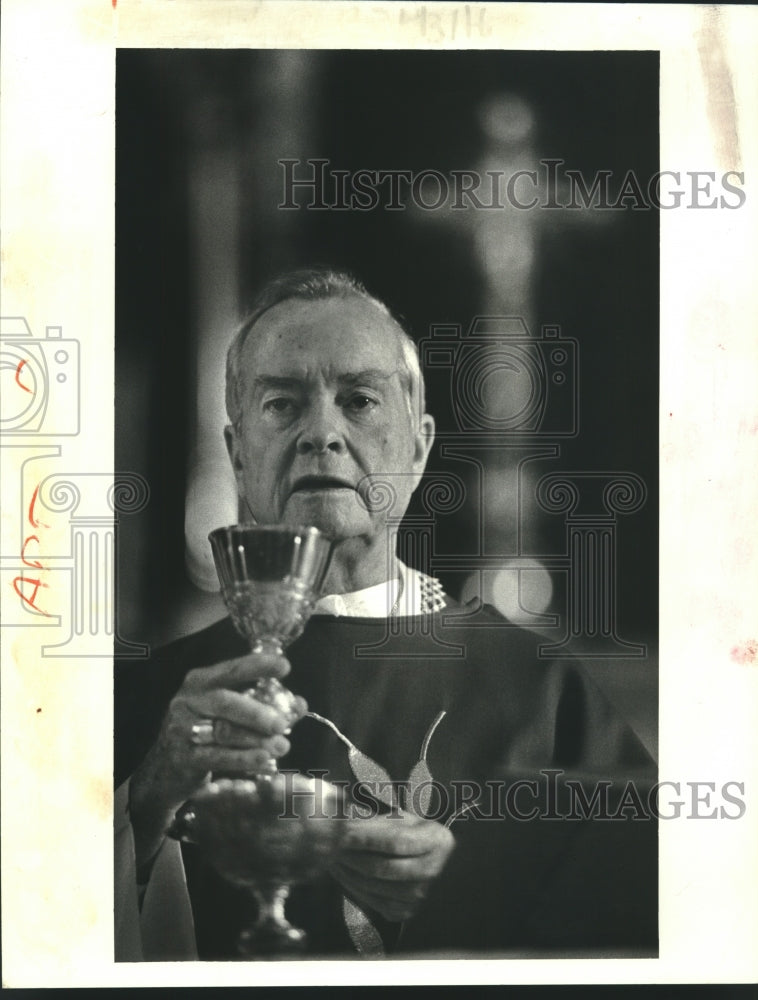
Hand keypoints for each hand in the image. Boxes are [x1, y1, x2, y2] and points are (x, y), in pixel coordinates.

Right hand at [128, 651, 305, 867]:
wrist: (165, 767)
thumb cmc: (206, 730)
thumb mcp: (228, 712)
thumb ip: (263, 704)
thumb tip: (299, 705)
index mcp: (200, 682)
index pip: (231, 670)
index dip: (257, 666)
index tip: (284, 666)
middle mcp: (188, 701)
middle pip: (225, 702)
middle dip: (256, 712)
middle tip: (282, 722)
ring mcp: (182, 729)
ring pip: (223, 732)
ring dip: (256, 740)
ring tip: (282, 745)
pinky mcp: (184, 757)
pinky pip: (217, 757)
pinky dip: (243, 759)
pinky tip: (263, 760)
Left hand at [331, 812, 454, 922]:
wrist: (434, 862)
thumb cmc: (414, 833)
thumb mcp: (402, 819)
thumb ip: (376, 820)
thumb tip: (342, 817)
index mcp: (437, 841)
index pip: (395, 842)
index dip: (366, 838)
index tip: (342, 831)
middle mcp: (433, 871)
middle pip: (383, 867)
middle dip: (352, 856)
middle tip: (331, 846)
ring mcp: (421, 896)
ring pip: (375, 887)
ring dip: (348, 873)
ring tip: (332, 858)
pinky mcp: (407, 911)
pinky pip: (374, 902)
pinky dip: (354, 888)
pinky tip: (343, 874)